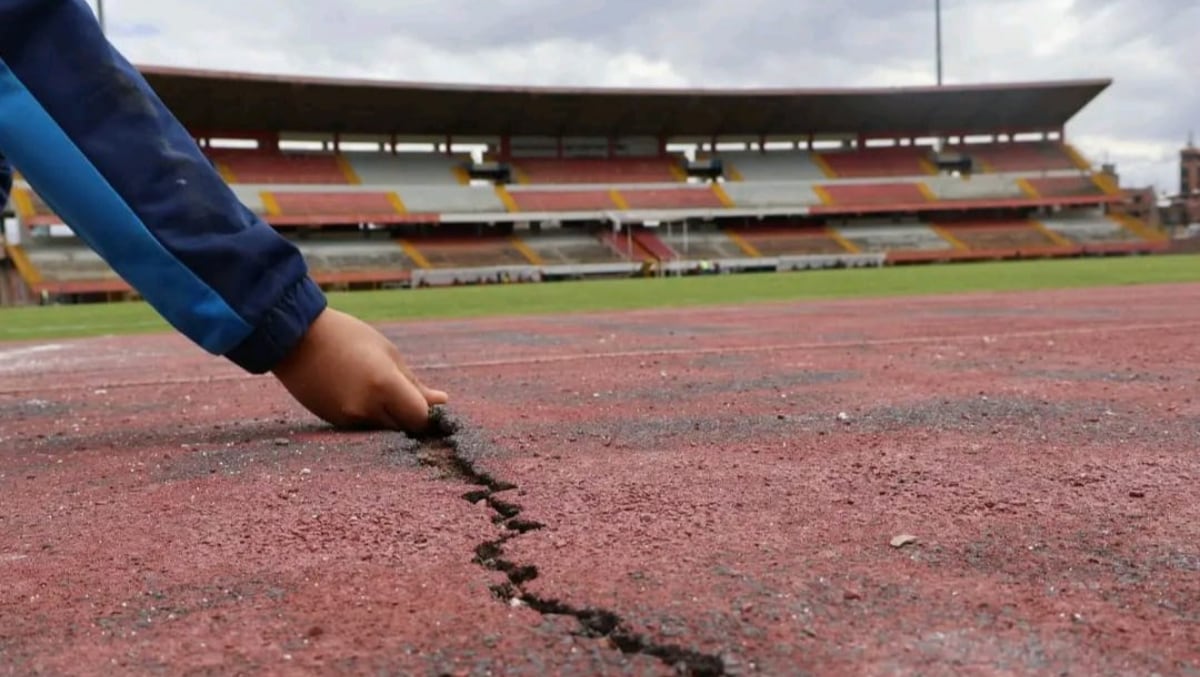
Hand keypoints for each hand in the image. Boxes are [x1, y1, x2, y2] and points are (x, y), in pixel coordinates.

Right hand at [271, 307, 448, 431]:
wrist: (292, 339)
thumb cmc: (346, 337)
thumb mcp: (387, 353)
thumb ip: (414, 383)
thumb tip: (442, 402)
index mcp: (384, 385)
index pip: (420, 418)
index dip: (428, 414)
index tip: (429, 403)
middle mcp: (366, 409)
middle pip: (403, 428)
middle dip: (409, 416)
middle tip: (403, 394)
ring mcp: (347, 419)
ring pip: (383, 429)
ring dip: (388, 416)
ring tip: (373, 387)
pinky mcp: (333, 424)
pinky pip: (362, 427)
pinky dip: (368, 415)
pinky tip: (356, 391)